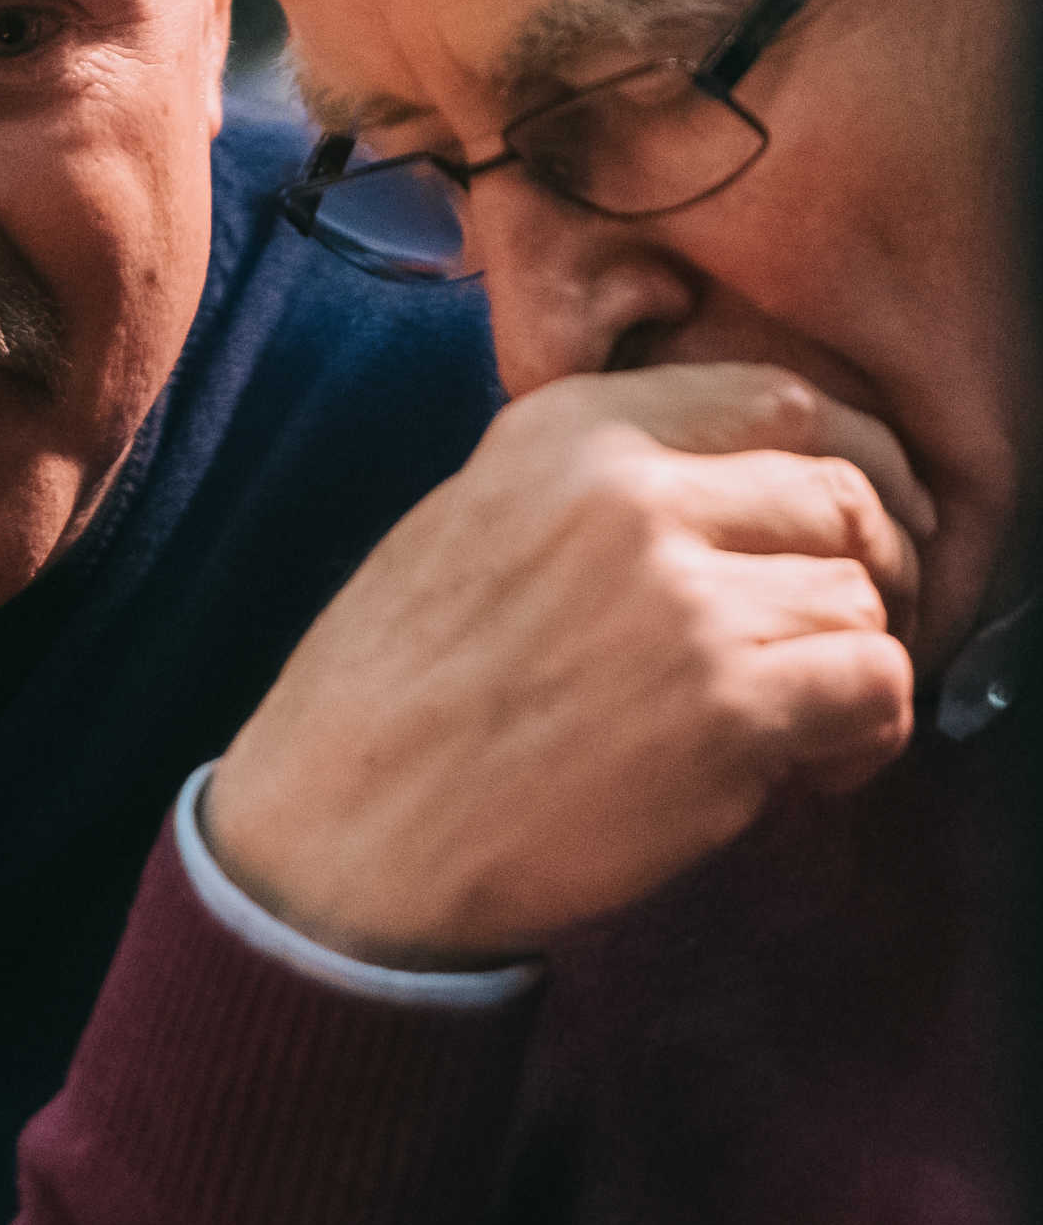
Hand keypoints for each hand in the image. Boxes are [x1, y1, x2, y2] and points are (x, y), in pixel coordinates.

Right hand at [207, 363, 925, 967]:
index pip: (778, 395)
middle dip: (878, 567)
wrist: (346, 829)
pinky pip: (874, 687)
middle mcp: (631, 492)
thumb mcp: (470, 524)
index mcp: (564, 432)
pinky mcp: (726, 704)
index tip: (874, 513)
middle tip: (851, 633)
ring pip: (864, 599)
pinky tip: (808, 770)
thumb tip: (736, 490)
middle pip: (843, 492)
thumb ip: (593, 487)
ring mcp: (683, 595)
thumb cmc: (395, 696)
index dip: (857, 455)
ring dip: (855, 666)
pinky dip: (867, 735)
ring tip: (804, 726)